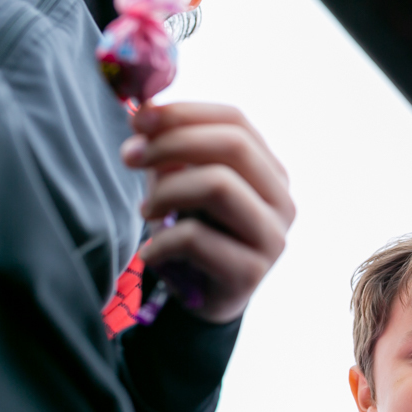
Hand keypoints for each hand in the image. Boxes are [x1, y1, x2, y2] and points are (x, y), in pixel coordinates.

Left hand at [120, 102, 295, 323]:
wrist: (203, 299)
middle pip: (234, 146)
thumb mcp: (184, 182)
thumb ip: (173, 148)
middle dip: (172, 143)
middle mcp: (281, 201)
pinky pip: (196, 238)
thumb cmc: (195, 232)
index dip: (184, 112)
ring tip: (146, 211)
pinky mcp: (251, 272)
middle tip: (129, 156)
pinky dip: (161, 241)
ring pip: (219, 185)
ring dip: (167, 190)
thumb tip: (143, 112)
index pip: (236, 122)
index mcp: (270, 171)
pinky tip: (152, 251)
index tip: (138, 119)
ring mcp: (272, 238)